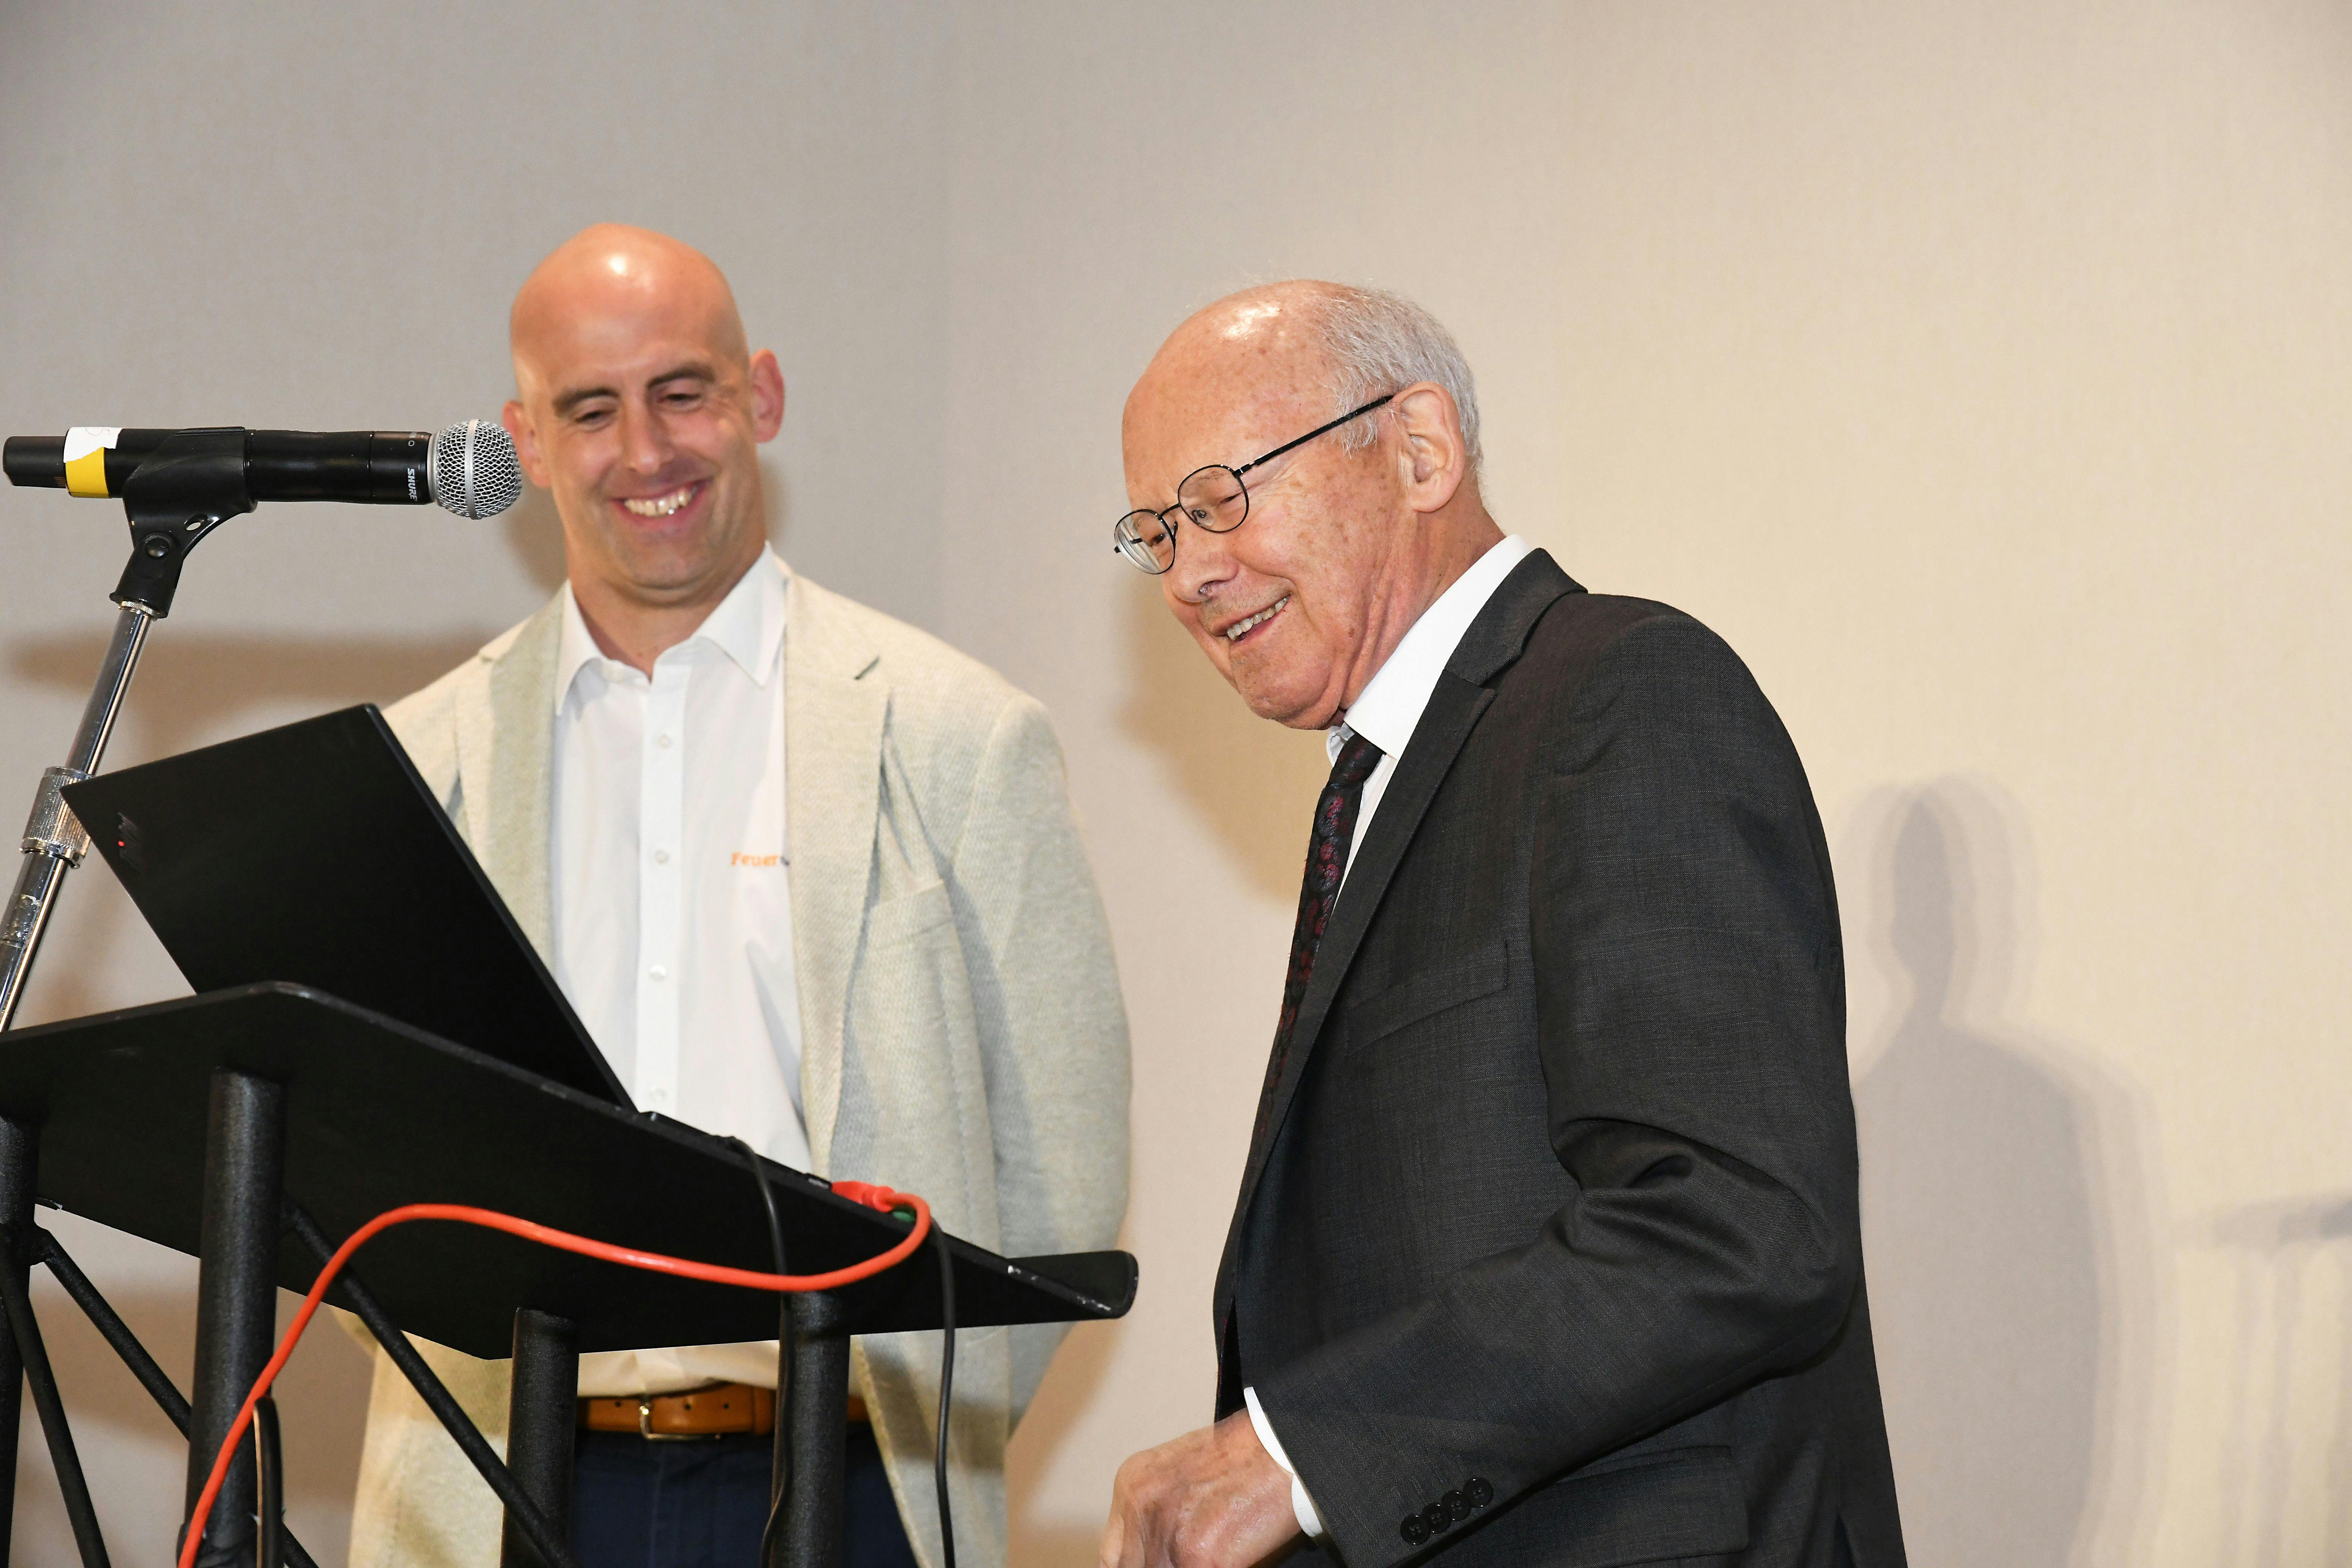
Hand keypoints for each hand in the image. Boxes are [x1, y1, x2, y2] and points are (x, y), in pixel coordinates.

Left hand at [1099, 1411, 1301, 1567]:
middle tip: (1192, 1558)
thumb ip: (1157, 1516)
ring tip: (1215, 1556)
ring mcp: (1166, 1535)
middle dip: (1162, 1567)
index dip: (1138, 1566)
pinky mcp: (1198, 1559)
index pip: (1112, 1558)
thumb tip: (1152, 1558)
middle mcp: (1140, 1508)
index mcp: (1131, 1485)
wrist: (1286, 1447)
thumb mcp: (1181, 1475)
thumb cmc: (1246, 1462)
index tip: (1155, 1565)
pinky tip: (1232, 1560)